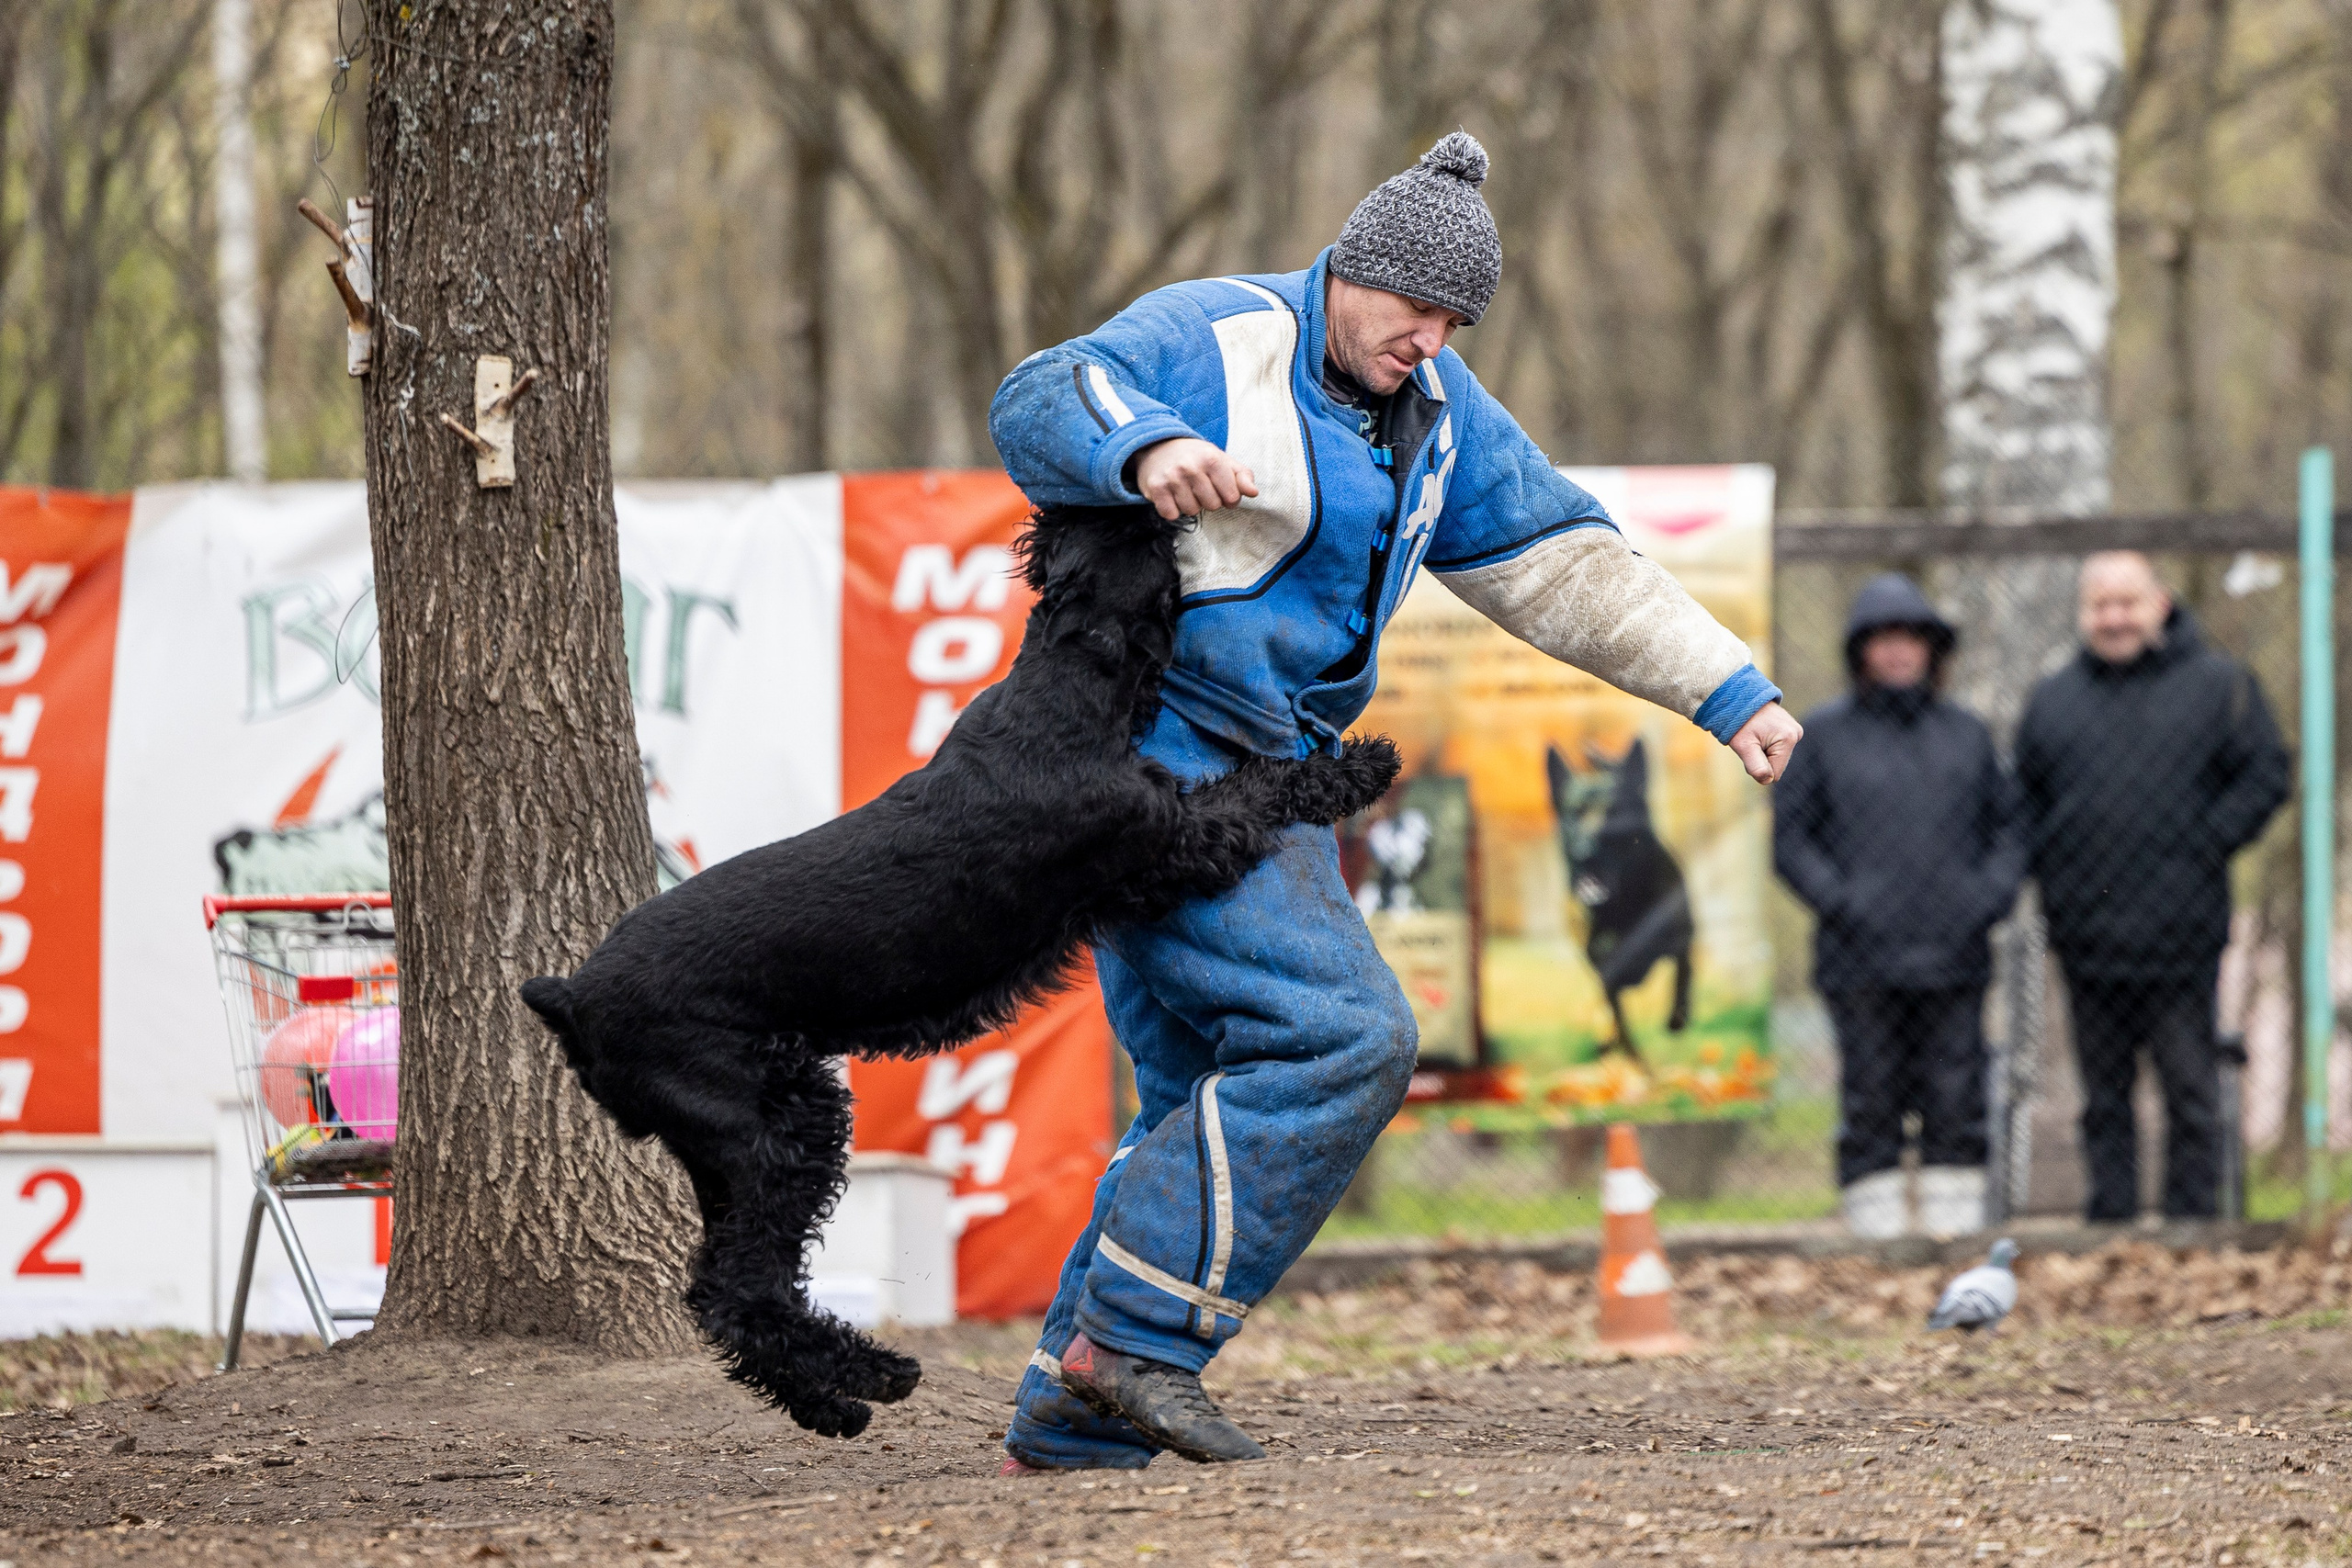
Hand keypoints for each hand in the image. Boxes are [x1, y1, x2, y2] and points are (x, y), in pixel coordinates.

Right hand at [1131, 437, 1258, 520]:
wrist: (1159, 446)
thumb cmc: (1196, 457)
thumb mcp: (1222, 460)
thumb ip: (1242, 476)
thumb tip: (1253, 492)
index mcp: (1212, 459)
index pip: (1232, 497)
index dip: (1229, 498)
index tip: (1221, 489)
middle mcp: (1191, 467)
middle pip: (1212, 506)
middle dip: (1208, 501)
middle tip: (1200, 488)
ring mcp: (1172, 477)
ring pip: (1191, 511)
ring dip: (1190, 505)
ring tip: (1185, 490)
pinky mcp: (1156, 488)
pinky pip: (1171, 515)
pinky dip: (1173, 510)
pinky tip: (1172, 495)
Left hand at [1729, 701, 1802, 784]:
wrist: (1737, 697)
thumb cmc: (1738, 721)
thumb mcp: (1744, 746)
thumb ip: (1756, 766)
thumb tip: (1767, 780)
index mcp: (1788, 739)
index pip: (1775, 774)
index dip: (1758, 767)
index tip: (1750, 749)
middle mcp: (1796, 734)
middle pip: (1777, 765)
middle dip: (1761, 759)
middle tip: (1750, 741)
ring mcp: (1794, 730)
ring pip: (1776, 757)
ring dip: (1762, 752)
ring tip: (1753, 735)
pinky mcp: (1789, 729)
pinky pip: (1776, 748)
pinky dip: (1765, 745)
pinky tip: (1758, 733)